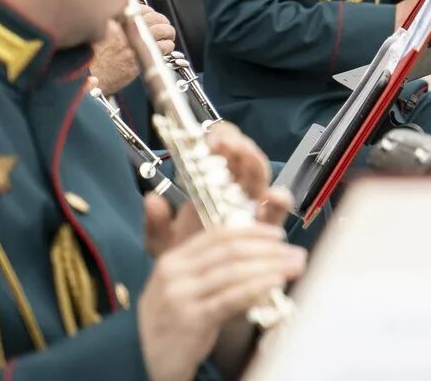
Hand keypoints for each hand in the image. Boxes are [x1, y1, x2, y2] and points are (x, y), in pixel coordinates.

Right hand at [89, 14, 173, 95]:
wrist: (86, 76)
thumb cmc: (90, 57)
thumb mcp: (99, 30)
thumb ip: (115, 20)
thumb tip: (131, 7)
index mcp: (117, 20)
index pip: (142, 8)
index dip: (150, 13)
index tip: (150, 17)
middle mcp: (127, 29)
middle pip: (156, 17)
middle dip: (162, 21)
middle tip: (163, 27)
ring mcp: (135, 42)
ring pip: (164, 29)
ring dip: (168, 32)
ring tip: (167, 37)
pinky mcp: (141, 56)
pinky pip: (164, 46)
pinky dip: (168, 46)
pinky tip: (165, 49)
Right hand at [136, 226, 305, 380]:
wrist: (146, 360)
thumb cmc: (174, 320)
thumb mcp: (184, 286)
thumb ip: (211, 265)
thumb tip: (256, 245)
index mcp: (172, 259)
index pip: (218, 235)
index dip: (252, 231)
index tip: (278, 235)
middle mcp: (173, 273)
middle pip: (231, 251)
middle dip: (270, 249)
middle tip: (296, 253)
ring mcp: (179, 296)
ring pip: (234, 272)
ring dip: (271, 266)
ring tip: (295, 266)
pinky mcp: (190, 319)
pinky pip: (231, 298)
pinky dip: (257, 287)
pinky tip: (276, 283)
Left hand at [144, 122, 290, 255]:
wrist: (200, 297)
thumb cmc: (187, 265)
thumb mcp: (162, 246)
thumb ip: (155, 225)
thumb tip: (150, 198)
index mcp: (211, 190)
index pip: (222, 154)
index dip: (219, 138)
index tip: (206, 134)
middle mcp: (235, 194)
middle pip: (243, 159)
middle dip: (236, 143)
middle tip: (220, 140)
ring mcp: (253, 209)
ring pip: (260, 176)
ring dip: (252, 159)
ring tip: (241, 152)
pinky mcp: (267, 229)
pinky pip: (279, 210)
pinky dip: (280, 199)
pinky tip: (272, 195)